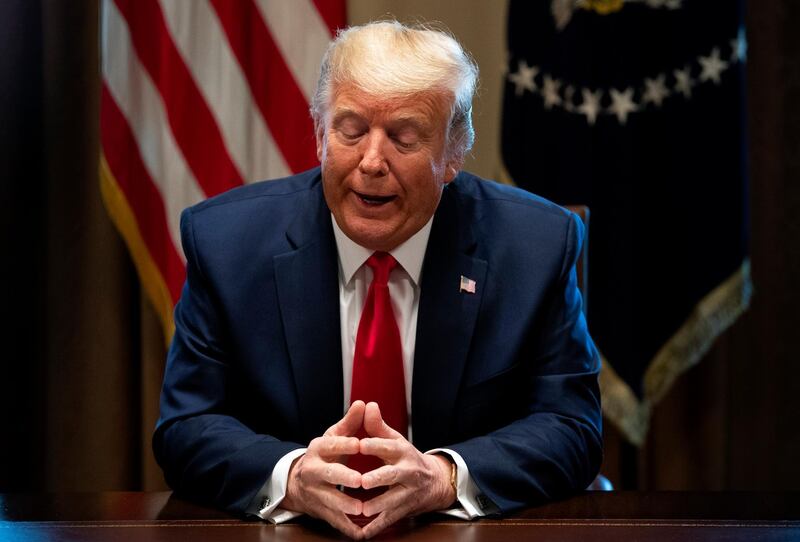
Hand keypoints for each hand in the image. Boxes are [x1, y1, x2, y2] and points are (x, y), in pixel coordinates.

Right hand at [282, 400, 365, 539]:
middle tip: (360, 480)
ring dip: (344, 505)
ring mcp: (315, 493)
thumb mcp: (334, 437)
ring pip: (329, 500)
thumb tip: (364, 403)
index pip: (330, 445)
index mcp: (318, 450)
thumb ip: (351, 422)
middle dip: (343, 477)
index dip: (344, 444)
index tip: (359, 443)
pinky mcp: (321, 511)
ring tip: (360, 509)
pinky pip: (334, 521)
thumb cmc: (325, 455)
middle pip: (327, 474)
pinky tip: (361, 532)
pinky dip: (347, 528)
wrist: (298, 483)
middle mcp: (313, 471)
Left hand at [357, 402, 455, 538]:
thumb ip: (378, 426)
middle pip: (393, 475)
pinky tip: (363, 532)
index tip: (360, 444)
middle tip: (362, 481)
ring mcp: (407, 492)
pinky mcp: (404, 510)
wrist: (435, 482)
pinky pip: (390, 519)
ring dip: (378, 505)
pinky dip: (377, 527)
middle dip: (379, 479)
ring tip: (363, 509)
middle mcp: (407, 472)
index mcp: (402, 452)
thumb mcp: (395, 440)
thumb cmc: (406, 458)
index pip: (388, 447)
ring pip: (393, 500)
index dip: (375, 445)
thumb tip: (367, 404)